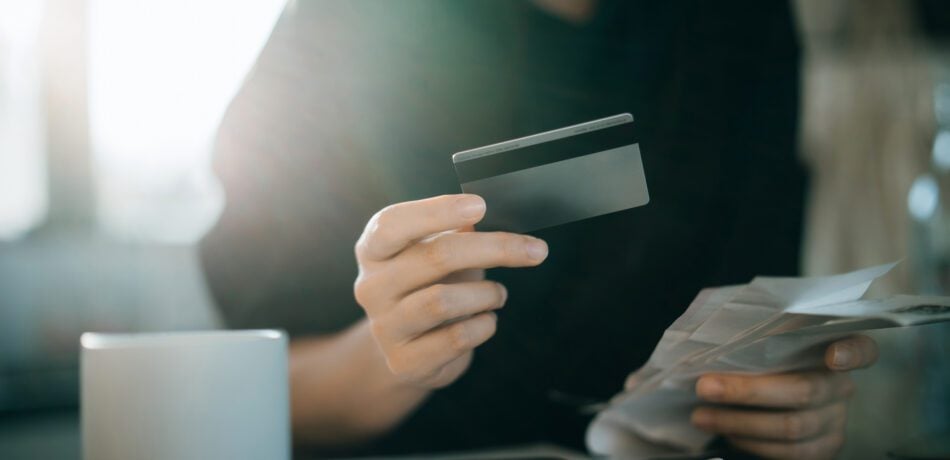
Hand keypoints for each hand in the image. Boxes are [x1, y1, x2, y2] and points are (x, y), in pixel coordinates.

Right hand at [353, 194, 547, 388]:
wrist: (410, 350)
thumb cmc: (430, 287)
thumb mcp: (437, 253)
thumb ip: (458, 232)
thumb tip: (494, 214)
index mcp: (374, 250)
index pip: (393, 224)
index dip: (437, 212)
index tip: (481, 206)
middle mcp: (371, 287)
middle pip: (435, 257)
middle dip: (494, 249)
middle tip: (536, 250)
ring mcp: (385, 327)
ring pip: (443, 301)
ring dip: (486, 294)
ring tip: (499, 295)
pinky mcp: (404, 362)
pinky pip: (456, 339)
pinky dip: (484, 325)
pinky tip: (486, 321)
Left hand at [692, 335, 878, 458]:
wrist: (772, 400)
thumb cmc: (764, 361)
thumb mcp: (766, 343)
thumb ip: (758, 338)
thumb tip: (712, 339)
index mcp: (834, 351)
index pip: (861, 349)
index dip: (851, 353)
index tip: (833, 356)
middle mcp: (841, 388)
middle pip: (804, 391)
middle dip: (748, 391)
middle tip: (705, 387)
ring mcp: (836, 421)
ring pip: (792, 427)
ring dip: (739, 423)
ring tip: (701, 415)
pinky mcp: (824, 449)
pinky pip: (789, 452)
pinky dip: (751, 443)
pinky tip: (726, 433)